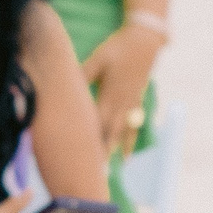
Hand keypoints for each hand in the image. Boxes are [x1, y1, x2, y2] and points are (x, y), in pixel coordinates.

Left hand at [80, 22, 160, 156]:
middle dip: (105, 152)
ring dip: (121, 147)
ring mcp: (131, 102)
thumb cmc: (119, 47)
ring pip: (124, 129)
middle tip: (101, 173)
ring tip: (121, 164)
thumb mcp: (98, 59)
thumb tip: (67, 89)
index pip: (98, 124)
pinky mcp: (137, 98)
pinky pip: (134, 121)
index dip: (92, 143)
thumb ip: (83, 75)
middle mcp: (122, 102)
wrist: (145, 40)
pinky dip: (131, 136)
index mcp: (110, 95)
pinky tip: (130, 145)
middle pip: (111, 132)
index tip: (86, 159)